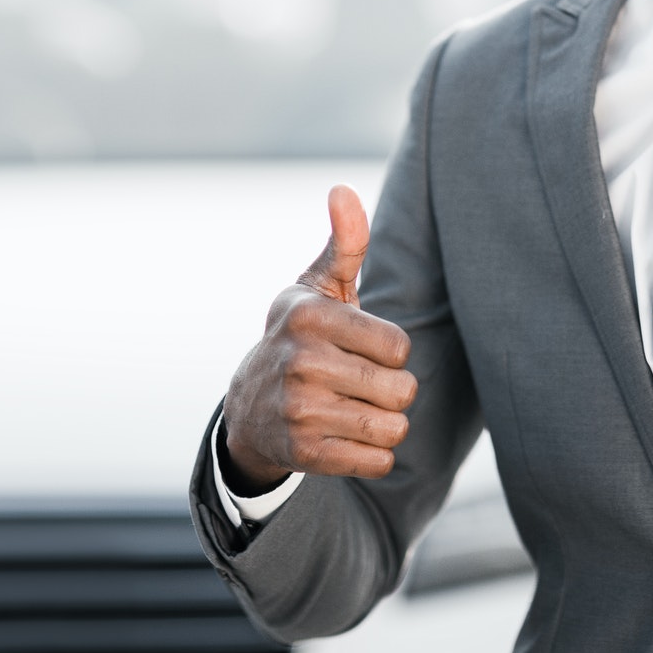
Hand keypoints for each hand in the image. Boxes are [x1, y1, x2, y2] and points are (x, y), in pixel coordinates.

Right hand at [219, 185, 416, 489]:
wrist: (250, 407)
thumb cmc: (301, 337)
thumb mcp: (317, 288)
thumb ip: (344, 243)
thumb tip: (343, 190)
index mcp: (308, 316)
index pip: (398, 346)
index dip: (390, 351)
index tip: (361, 348)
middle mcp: (300, 362)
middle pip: (402, 389)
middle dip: (393, 390)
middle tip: (359, 383)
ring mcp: (299, 410)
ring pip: (393, 428)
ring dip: (386, 423)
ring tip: (355, 409)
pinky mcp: (304, 454)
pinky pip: (378, 462)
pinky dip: (374, 454)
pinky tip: (346, 437)